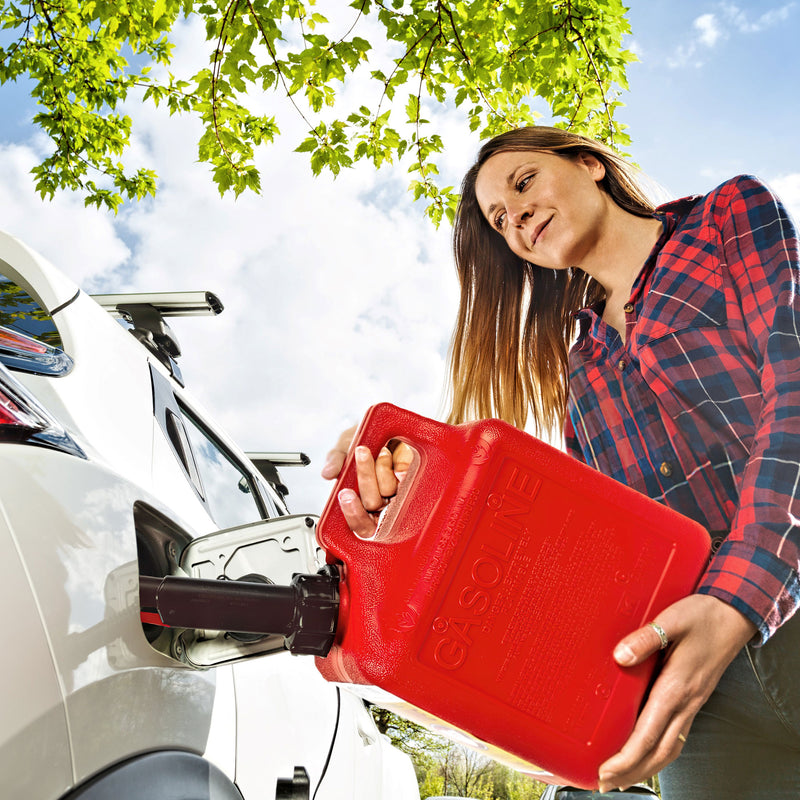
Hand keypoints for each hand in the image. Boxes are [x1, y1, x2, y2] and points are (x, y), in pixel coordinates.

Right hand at [321, 425, 413, 537]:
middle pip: (373, 503)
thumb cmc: (361, 441)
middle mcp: (380, 500)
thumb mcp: (344, 446)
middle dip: (366, 477)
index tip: (345, 493)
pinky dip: (397, 462)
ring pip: (389, 489)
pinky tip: (392, 452)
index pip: (361, 524)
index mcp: (360, 502)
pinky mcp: (412, 478)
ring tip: (378, 448)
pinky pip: (405, 476)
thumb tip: (328, 473)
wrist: (381, 425)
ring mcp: (397, 490)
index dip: (354, 514)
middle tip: (360, 452)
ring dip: (381, 465)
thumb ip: (336, 460)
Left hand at [597, 594, 756, 790]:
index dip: (625, 758)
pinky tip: (647, 753)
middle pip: (658, 752)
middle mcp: (685, 702)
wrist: (733, 616)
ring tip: (621, 777)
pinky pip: (676, 737)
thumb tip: (620, 656)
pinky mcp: (694, 700)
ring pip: (669, 749)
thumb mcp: (671, 620)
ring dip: (645, 767)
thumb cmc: (701, 616)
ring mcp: (692, 704)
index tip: (605, 771)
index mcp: (676, 687)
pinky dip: (658, 753)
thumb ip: (645, 638)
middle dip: (631, 772)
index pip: (647, 735)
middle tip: (605, 783)